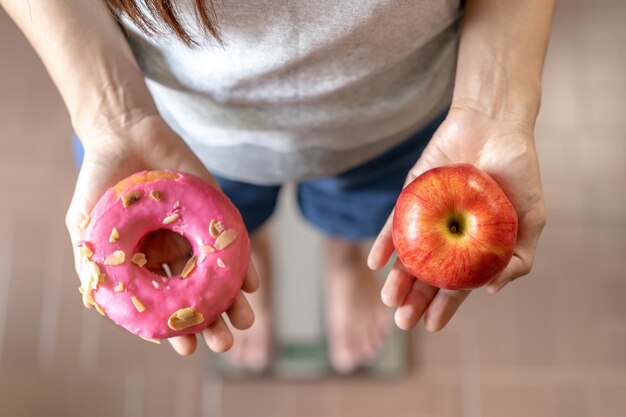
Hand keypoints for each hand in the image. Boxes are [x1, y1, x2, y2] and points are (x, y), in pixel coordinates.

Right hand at [66, 113, 257, 354]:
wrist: (124, 134)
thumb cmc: (100, 181)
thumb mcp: (86, 224)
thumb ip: (92, 260)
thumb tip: (96, 303)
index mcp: (146, 264)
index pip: (165, 305)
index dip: (175, 329)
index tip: (185, 349)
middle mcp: (175, 253)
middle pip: (196, 296)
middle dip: (211, 322)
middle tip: (224, 344)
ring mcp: (197, 234)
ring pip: (218, 275)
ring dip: (233, 300)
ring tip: (244, 321)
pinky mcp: (216, 212)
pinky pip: (233, 242)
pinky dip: (243, 264)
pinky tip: (251, 284)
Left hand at [368, 106, 546, 330]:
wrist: (495, 126)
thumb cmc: (518, 173)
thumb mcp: (531, 219)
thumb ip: (518, 257)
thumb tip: (489, 290)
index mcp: (474, 247)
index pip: (457, 284)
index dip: (445, 306)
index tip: (432, 326)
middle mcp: (447, 237)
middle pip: (428, 275)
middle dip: (415, 300)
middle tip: (402, 322)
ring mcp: (427, 218)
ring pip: (408, 255)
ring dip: (397, 278)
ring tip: (390, 299)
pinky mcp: (411, 197)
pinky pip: (395, 223)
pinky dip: (385, 242)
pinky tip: (376, 262)